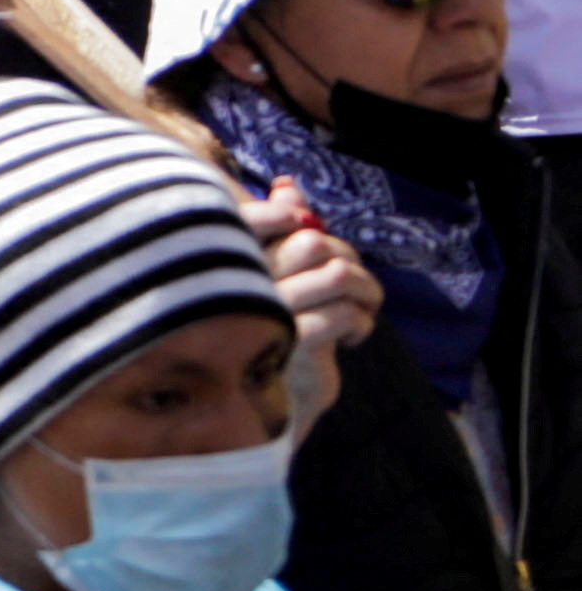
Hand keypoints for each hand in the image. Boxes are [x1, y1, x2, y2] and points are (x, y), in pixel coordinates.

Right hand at [247, 179, 381, 400]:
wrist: (268, 405)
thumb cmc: (273, 333)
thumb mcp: (275, 277)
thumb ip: (276, 228)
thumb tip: (286, 185)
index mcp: (226, 260)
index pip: (256, 215)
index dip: (290, 216)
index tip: (307, 236)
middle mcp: (237, 282)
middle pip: (313, 243)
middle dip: (347, 260)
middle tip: (352, 286)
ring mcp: (263, 311)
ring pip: (336, 274)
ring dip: (364, 291)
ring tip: (361, 310)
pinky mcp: (289, 341)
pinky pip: (342, 313)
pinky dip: (360, 323)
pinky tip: (352, 338)